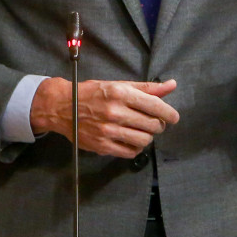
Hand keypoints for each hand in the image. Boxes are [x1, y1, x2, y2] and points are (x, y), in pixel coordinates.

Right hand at [30, 77, 179, 157]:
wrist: (62, 107)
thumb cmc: (93, 93)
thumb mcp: (118, 85)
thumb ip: (146, 88)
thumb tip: (171, 85)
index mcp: (120, 94)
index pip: (154, 105)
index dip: (169, 113)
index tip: (174, 117)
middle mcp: (115, 112)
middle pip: (152, 125)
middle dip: (158, 125)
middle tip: (155, 123)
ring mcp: (108, 131)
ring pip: (143, 140)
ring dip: (148, 136)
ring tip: (142, 131)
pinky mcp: (102, 146)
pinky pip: (130, 152)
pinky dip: (136, 147)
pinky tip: (132, 140)